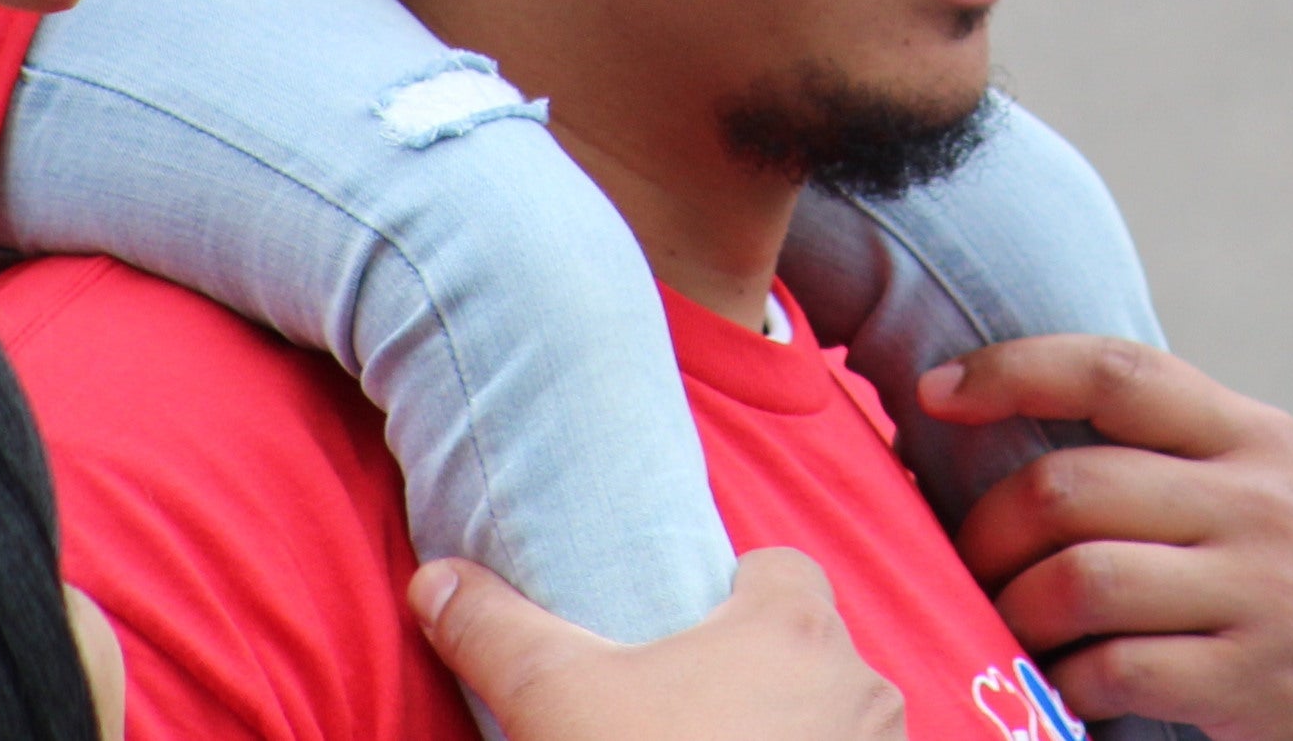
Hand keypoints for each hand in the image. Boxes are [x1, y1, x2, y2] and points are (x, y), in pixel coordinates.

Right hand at [410, 547, 905, 740]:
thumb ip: (498, 631)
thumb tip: (432, 579)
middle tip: (683, 717)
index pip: (777, 569)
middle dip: (754, 677)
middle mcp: (861, 685)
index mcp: (793, 626)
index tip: (679, 636)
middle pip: (807, 651)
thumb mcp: (558, 701)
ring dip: (791, 735)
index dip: (728, 594)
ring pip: (833, 722)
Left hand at [924, 337, 1292, 740]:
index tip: (935, 389)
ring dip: (1015, 611)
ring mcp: (1259, 592)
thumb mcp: (1276, 485)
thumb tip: (1028, 433)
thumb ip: (1179, 455)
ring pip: (1080, 581)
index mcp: (1253, 437)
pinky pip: (1115, 671)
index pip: (1116, 372)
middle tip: (967, 560)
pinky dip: (1066, 684)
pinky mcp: (1255, 681)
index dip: (1012, 369)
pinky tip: (1064, 688)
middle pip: (1073, 486)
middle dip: (989, 528)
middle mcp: (1257, 501)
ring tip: (1007, 627)